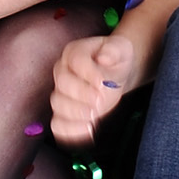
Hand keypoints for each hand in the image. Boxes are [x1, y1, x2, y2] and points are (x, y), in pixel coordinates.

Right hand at [50, 30, 139, 145]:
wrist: (115, 73)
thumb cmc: (116, 59)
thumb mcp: (121, 48)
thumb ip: (113, 51)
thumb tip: (104, 58)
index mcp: (74, 51)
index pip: (76, 60)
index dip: (88, 72)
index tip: (103, 83)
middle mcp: (63, 70)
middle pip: (63, 83)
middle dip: (81, 94)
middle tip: (99, 101)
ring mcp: (62, 92)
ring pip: (58, 104)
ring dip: (75, 113)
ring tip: (94, 116)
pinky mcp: (65, 112)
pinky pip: (58, 124)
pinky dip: (70, 131)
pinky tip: (88, 130)